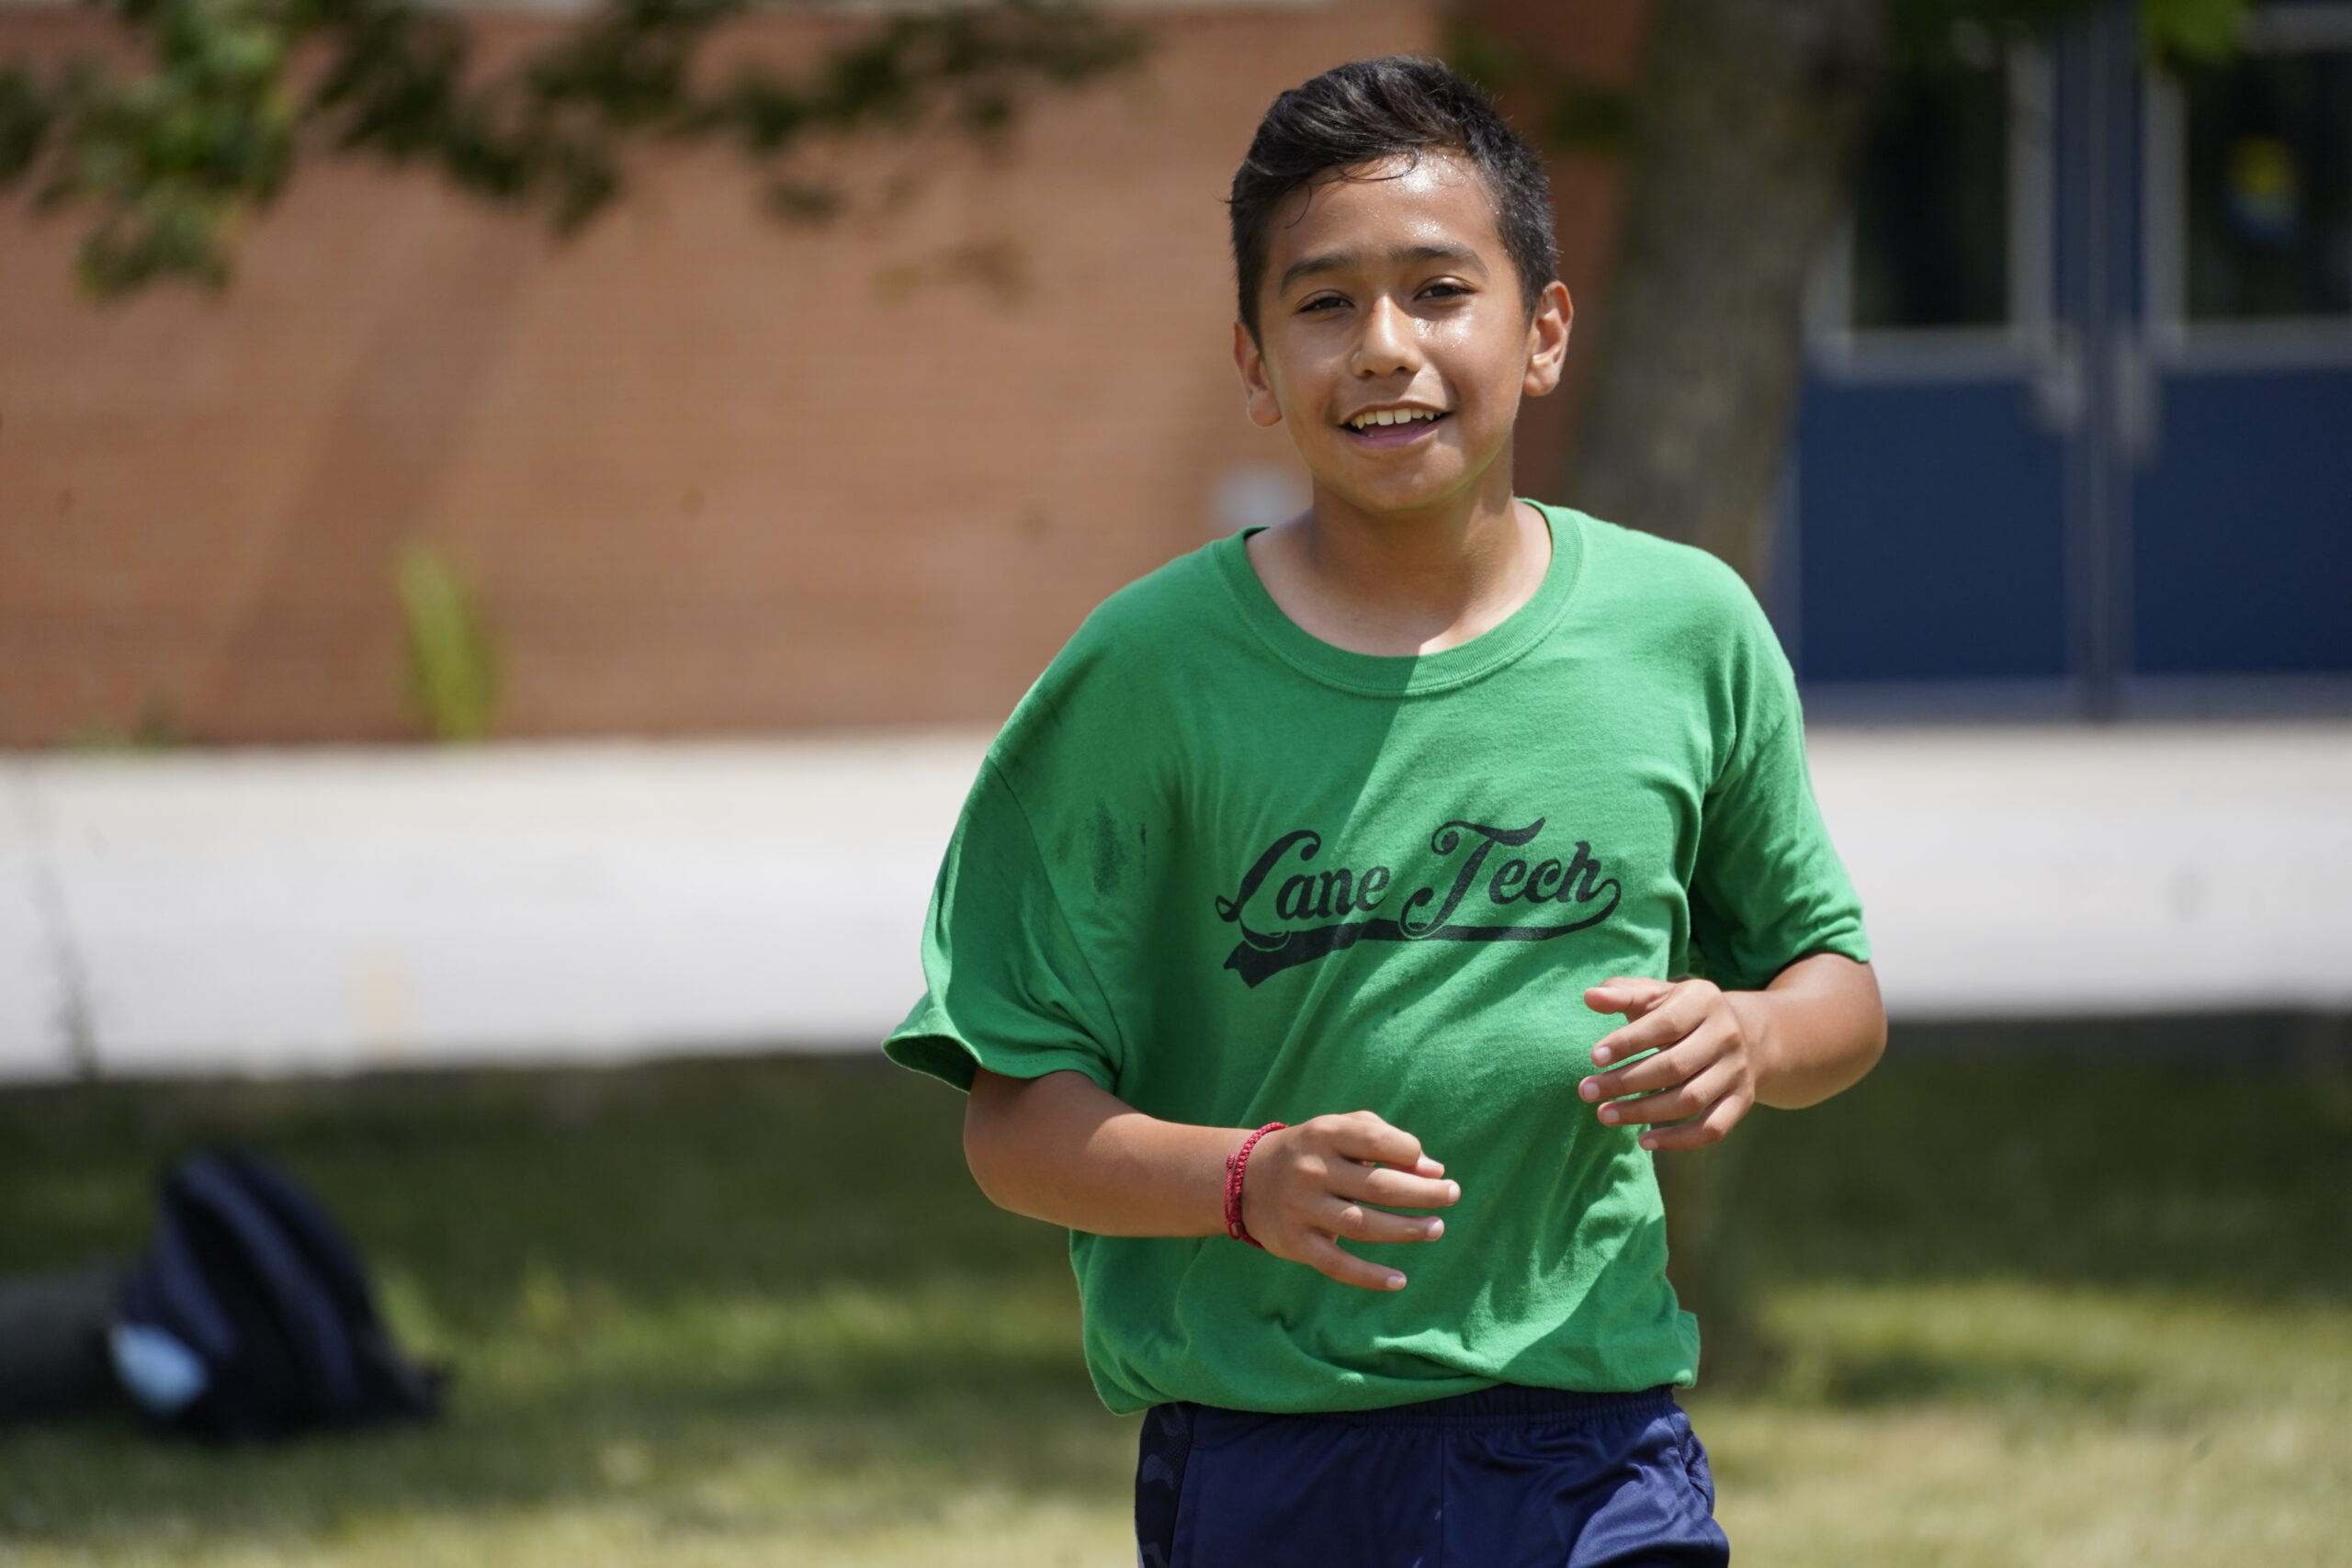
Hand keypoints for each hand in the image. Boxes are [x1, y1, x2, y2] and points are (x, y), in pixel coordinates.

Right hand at [1238, 1111, 1459, 1291]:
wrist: (1244, 1179)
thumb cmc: (1311, 1151)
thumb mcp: (1337, 1130)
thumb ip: (1383, 1138)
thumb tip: (1433, 1169)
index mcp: (1324, 1135)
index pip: (1377, 1141)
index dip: (1411, 1152)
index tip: (1432, 1168)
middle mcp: (1312, 1170)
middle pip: (1378, 1186)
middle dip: (1423, 1193)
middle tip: (1452, 1195)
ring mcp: (1302, 1208)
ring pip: (1363, 1225)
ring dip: (1406, 1229)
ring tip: (1436, 1229)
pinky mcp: (1296, 1243)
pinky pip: (1337, 1263)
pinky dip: (1369, 1276)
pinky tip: (1399, 1280)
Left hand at [1580, 976, 1761, 1151]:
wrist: (1741, 1033)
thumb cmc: (1680, 1012)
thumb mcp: (1655, 994)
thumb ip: (1622, 993)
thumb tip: (1590, 996)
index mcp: (1704, 1001)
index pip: (1665, 1024)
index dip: (1628, 1042)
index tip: (1594, 1058)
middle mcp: (1727, 1035)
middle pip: (1675, 1066)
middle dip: (1626, 1082)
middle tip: (1586, 1092)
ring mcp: (1737, 1071)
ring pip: (1690, 1100)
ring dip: (1643, 1112)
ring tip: (1604, 1115)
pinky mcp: (1742, 1101)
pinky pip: (1712, 1129)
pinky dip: (1678, 1140)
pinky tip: (1644, 1142)